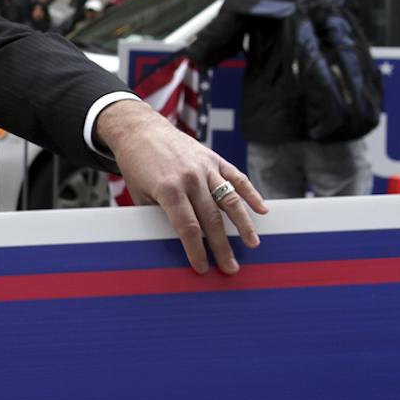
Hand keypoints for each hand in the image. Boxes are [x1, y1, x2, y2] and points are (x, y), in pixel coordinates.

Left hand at [96, 98, 265, 274]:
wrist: (140, 131)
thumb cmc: (137, 167)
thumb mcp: (140, 195)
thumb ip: (159, 215)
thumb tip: (177, 242)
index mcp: (169, 190)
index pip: (188, 228)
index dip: (197, 251)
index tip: (203, 268)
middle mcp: (190, 178)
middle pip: (212, 219)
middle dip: (222, 247)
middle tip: (231, 268)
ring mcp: (205, 167)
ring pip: (230, 199)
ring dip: (244, 224)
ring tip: (253, 243)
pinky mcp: (213, 158)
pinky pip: (236, 178)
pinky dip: (251, 194)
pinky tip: (262, 210)